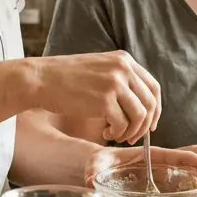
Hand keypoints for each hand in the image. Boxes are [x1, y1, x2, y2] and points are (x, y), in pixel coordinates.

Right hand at [34, 51, 161, 144]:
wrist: (41, 79)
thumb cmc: (66, 78)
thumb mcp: (99, 68)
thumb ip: (120, 79)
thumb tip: (141, 107)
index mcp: (124, 59)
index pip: (153, 87)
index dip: (155, 109)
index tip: (150, 124)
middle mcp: (123, 69)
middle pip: (150, 103)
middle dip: (144, 125)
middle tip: (132, 137)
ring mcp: (114, 84)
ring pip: (140, 116)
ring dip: (131, 132)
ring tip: (116, 136)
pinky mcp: (104, 101)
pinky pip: (122, 124)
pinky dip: (116, 134)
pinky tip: (104, 133)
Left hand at [84, 144, 196, 187]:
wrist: (95, 166)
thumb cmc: (99, 161)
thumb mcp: (97, 163)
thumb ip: (94, 170)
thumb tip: (90, 182)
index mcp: (152, 156)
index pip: (181, 157)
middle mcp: (159, 170)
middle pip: (188, 174)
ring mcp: (158, 183)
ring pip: (183, 188)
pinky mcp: (154, 194)